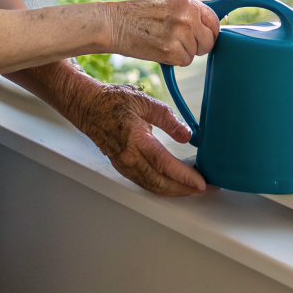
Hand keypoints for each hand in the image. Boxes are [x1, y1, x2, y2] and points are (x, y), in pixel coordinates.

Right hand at [71, 81, 206, 195]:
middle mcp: (129, 157)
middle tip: (203, 188)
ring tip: (192, 187)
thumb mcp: (145, 102)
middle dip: (184, 189)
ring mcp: (124, 165)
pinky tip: (172, 182)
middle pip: (159, 183)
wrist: (89, 107)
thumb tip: (187, 136)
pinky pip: (144, 183)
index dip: (184, 176)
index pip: (164, 164)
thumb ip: (168, 119)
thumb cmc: (114, 102)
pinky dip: (161, 186)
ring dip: (173, 190)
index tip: (201, 182)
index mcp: (136, 140)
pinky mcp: (122, 167)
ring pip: (152, 186)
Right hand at [104, 0, 218, 65]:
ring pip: (196, 53)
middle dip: (199, 45)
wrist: (114, 23)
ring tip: (164, 42)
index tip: (202, 37)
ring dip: (183, 52)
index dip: (209, 32)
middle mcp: (188, 16)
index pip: (214, 22)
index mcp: (189, 2)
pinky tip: (160, 50)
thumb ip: (190, 14)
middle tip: (180, 43)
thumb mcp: (169, 5)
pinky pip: (185, 62)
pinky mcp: (171, 50)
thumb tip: (210, 29)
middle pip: (209, 40)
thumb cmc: (139, 15)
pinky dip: (174, 60)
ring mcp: (180, 33)